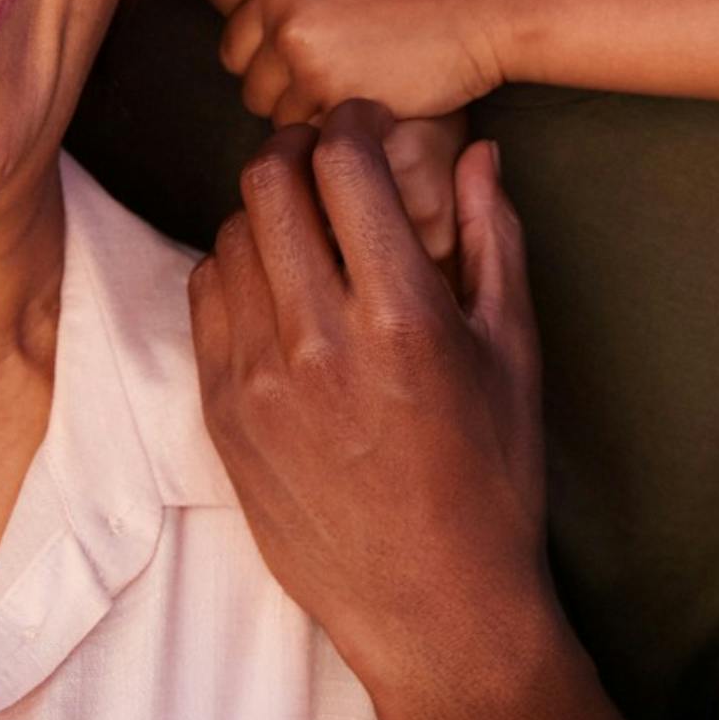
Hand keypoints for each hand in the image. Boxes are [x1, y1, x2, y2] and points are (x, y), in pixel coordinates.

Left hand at [187, 103, 631, 719]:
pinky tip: (275, 284)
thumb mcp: (514, 350)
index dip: (352, 123)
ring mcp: (257, 378)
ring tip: (304, 223)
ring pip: (230, 238)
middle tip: (325, 155)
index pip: (344, 168)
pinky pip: (204, 301)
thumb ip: (494, 239)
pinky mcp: (222, 412)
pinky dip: (234, 271)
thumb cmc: (490, 475)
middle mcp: (318, 339)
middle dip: (297, 150)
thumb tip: (477, 154)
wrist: (430, 598)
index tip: (366, 120)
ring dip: (266, 212)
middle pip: (268, 185)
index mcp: (401, 315)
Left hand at [223, 0, 508, 124]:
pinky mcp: (343, 100)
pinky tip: (367, 106)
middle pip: (253, 88)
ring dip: (311, 114)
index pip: (234, 47)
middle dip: (285, 90)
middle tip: (333, 79)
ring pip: (281, 117)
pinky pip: (316, 134)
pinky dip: (337, 129)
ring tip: (352, 93)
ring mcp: (312, 66)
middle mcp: (286, 25)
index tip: (309, 57)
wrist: (483, 4)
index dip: (268, 58)